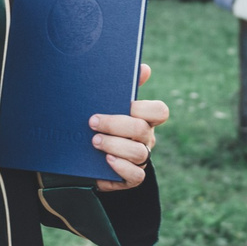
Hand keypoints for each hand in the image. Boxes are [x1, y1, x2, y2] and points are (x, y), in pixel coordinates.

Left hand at [93, 63, 166, 191]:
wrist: (86, 157)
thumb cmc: (102, 125)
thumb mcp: (110, 105)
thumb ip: (125, 87)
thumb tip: (144, 67)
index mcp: (145, 119)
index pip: (159, 111)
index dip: (144, 108)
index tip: (125, 105)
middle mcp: (146, 139)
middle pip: (142, 130)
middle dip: (116, 124)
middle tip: (93, 122)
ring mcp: (141, 159)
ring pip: (138, 153)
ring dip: (114, 145)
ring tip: (94, 141)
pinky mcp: (132, 178)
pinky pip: (136, 176)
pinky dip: (121, 167)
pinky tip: (106, 160)